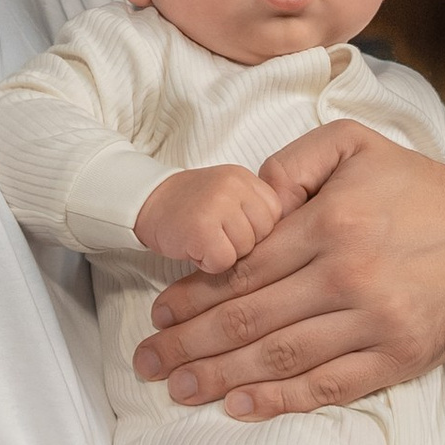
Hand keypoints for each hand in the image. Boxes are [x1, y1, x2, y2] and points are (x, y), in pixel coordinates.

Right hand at [134, 162, 294, 274]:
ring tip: (205, 240)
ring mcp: (218, 205)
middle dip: (243, 246)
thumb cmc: (193, 207)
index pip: (278, 221)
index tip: (232, 228)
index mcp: (248, 179)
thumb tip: (297, 245)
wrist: (147, 201)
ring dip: (225, 256)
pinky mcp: (201, 228)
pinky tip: (195, 249)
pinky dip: (208, 264)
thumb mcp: (232, 197)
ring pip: (247, 254)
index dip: (257, 234)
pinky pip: (223, 263)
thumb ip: (261, 214)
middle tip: (216, 235)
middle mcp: (236, 187)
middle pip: (265, 239)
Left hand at [136, 122, 444, 415]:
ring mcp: (375, 322)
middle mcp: (349, 274)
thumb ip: (291, 165)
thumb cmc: (414, 187)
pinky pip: (328, 386)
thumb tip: (245, 204)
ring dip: (221, 377)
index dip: (193, 296)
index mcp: (330, 222)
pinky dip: (280, 401)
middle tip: (148, 362)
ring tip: (179, 388)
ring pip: (280, 358)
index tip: (159, 315)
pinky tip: (240, 407)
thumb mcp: (352, 146)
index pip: (242, 269)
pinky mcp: (399, 357)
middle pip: (250, 319)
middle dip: (191, 344)